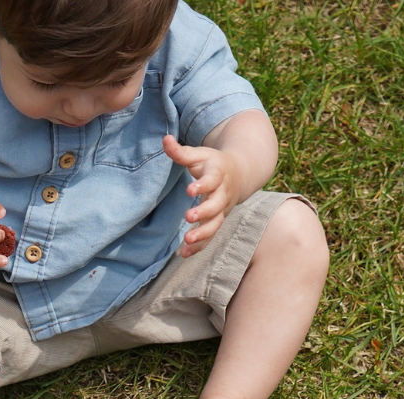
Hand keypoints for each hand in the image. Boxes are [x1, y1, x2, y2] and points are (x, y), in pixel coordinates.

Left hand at [163, 134, 244, 256]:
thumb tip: (164, 139)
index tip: (190, 190)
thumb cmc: (214, 164)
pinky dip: (199, 246)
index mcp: (218, 175)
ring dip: (202, 234)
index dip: (203, 185)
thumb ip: (181, 152)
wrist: (239, 175)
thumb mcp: (200, 154)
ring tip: (187, 240)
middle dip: (204, 212)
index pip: (212, 180)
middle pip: (216, 206)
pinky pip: (210, 236)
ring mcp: (221, 211)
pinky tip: (185, 253)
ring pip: (215, 224)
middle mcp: (222, 194)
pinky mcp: (217, 222)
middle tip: (189, 217)